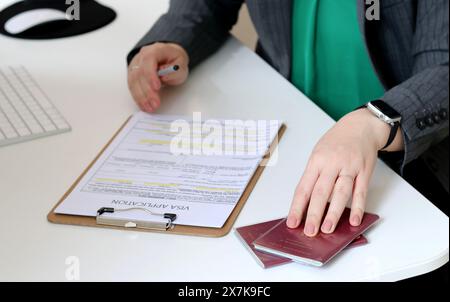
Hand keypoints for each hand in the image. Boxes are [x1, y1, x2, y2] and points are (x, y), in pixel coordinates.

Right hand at [127, 42, 188, 111]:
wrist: (166, 55)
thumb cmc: (174, 60)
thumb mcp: (181, 64)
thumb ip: (175, 71)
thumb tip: (163, 77)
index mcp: (155, 50)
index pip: (149, 60)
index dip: (151, 75)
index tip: (157, 87)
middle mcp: (142, 56)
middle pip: (140, 73)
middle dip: (147, 91)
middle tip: (155, 104)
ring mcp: (135, 65)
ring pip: (133, 81)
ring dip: (141, 97)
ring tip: (149, 108)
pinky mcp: (132, 74)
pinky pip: (132, 87)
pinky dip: (138, 97)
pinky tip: (143, 106)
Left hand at [286, 108, 403, 235]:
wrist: (360, 126)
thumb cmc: (336, 142)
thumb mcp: (318, 153)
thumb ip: (314, 176)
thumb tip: (306, 202)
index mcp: (316, 161)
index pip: (304, 187)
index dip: (297, 207)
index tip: (292, 222)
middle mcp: (332, 164)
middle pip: (321, 192)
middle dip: (314, 214)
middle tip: (309, 231)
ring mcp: (349, 167)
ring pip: (340, 193)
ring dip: (334, 213)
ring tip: (327, 229)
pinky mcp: (365, 171)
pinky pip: (360, 191)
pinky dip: (357, 207)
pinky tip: (353, 220)